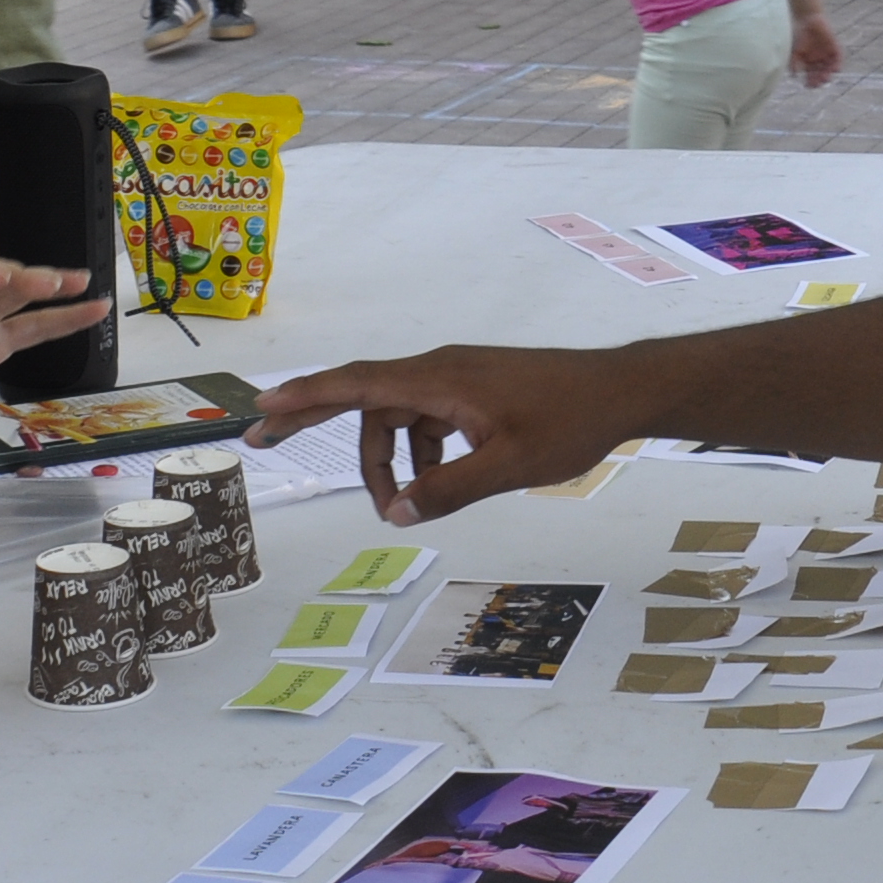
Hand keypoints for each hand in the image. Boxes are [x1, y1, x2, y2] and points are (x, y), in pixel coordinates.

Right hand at [257, 345, 647, 524]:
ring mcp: (457, 378)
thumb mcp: (507, 466)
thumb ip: (447, 490)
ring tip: (397, 504)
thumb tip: (394, 512)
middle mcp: (439, 370)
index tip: (261, 406)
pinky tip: (437, 483)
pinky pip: (427, 419)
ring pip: (397, 416)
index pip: (356, 384)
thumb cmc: (570, 422)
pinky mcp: (475, 390)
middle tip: (263, 440)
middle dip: (312, 417)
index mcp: (439, 380)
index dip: (304, 396)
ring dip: (386, 457)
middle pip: (361, 394)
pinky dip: (418, 450)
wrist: (621, 392)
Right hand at [789, 11, 843, 88]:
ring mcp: (827, 54)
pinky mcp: (835, 48)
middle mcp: (818, 60)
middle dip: (819, 80)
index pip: (810, 76)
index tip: (808, 85)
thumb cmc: (798, 34)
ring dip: (828, 75)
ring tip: (825, 78)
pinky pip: (838, 59)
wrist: (807, 18)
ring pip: (829, 69)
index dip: (810, 82)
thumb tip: (794, 76)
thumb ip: (793, 62)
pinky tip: (835, 70)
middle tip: (817, 83)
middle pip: (820, 74)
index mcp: (808, 62)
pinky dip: (837, 65)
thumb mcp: (794, 50)